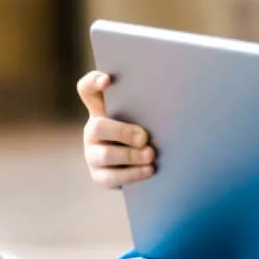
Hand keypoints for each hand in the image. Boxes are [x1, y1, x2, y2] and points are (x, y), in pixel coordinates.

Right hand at [77, 70, 154, 187]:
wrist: (142, 166)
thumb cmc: (147, 131)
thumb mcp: (144, 114)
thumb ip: (147, 103)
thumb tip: (171, 93)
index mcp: (101, 110)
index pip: (87, 90)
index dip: (93, 82)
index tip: (108, 81)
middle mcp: (93, 131)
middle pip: (98, 127)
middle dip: (122, 132)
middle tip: (144, 137)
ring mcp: (93, 154)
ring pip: (104, 155)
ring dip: (130, 156)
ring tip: (151, 155)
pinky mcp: (99, 176)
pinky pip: (111, 177)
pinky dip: (132, 174)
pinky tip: (149, 170)